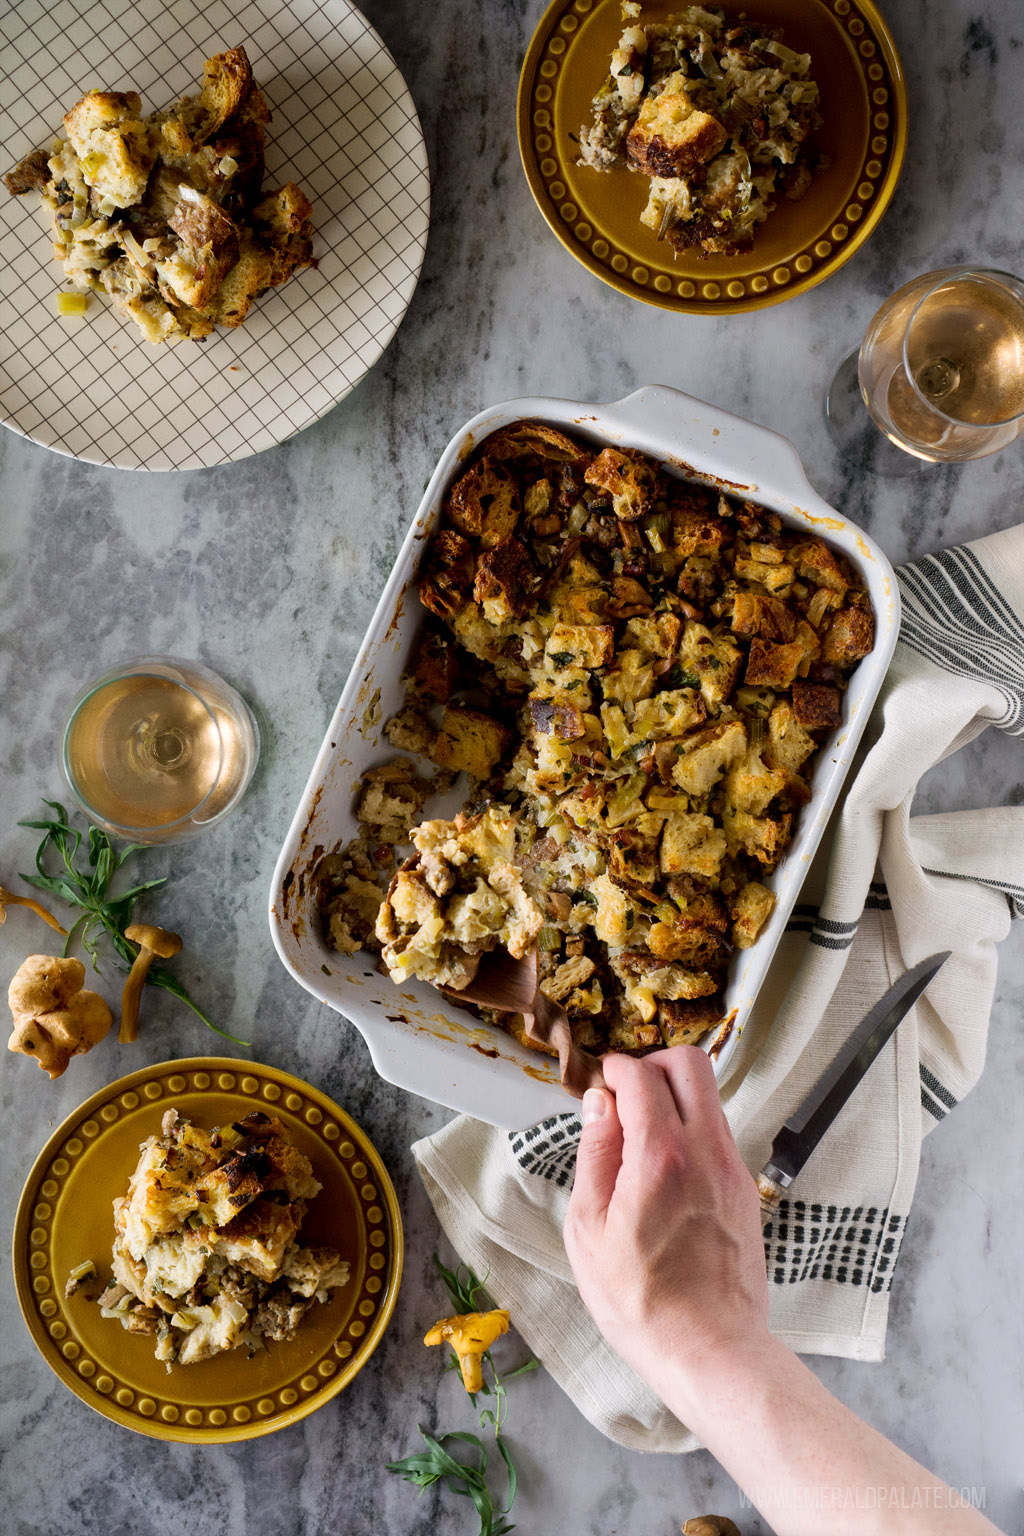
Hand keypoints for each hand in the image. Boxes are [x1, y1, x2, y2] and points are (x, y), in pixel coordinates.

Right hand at [564, 1048, 768, 1406]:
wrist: (709, 1349)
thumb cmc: (643, 1301)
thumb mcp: (588, 1229)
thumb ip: (595, 1154)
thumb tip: (599, 1105)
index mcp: (661, 1155)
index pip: (641, 1074)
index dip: (613, 1069)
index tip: (599, 1083)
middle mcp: (706, 1150)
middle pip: (691, 1063)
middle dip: (653, 1063)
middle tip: (625, 1093)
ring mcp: (732, 1168)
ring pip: (709, 1096)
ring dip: (674, 1098)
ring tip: (640, 1138)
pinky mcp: (744, 1189)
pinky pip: (718, 1134)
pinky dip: (691, 1131)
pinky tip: (663, 1171)